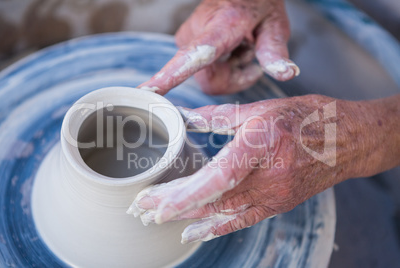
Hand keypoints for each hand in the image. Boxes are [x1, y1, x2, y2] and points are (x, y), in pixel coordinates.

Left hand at [128, 94, 399, 242]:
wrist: (344, 140)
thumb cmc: (304, 117)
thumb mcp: (260, 108)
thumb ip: (218, 116)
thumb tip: (186, 117)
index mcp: (261, 144)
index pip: (216, 177)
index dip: (184, 194)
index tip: (153, 201)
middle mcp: (268, 175)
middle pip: (213, 199)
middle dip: (174, 206)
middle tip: (141, 209)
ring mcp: (274, 194)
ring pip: (223, 213)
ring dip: (187, 218)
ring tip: (156, 219)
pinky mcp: (278, 204)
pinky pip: (243, 220)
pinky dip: (215, 228)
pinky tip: (192, 233)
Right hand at [139, 0, 298, 94]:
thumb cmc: (256, 4)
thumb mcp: (274, 24)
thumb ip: (275, 51)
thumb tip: (287, 73)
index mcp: (219, 29)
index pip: (192, 57)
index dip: (169, 77)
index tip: (147, 92)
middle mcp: (195, 36)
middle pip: (210, 82)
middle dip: (235, 79)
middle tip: (250, 57)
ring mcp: (187, 41)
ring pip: (208, 80)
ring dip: (230, 73)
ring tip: (241, 49)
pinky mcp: (186, 46)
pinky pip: (203, 73)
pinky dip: (222, 68)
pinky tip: (231, 50)